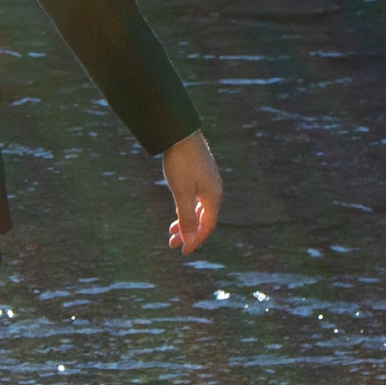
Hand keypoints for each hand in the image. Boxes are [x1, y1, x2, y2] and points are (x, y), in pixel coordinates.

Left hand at [161, 132, 221, 257]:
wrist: (180, 133)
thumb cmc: (181, 162)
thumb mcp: (181, 192)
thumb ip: (186, 216)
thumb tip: (189, 239)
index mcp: (213, 197)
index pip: (207, 226)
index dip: (195, 240)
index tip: (182, 251)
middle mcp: (214, 191)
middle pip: (203, 219)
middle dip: (188, 233)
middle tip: (172, 244)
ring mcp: (207, 182)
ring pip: (198, 209)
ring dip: (185, 221)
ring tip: (171, 232)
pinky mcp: (200, 175)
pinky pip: (195, 199)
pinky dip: (186, 209)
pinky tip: (178, 211)